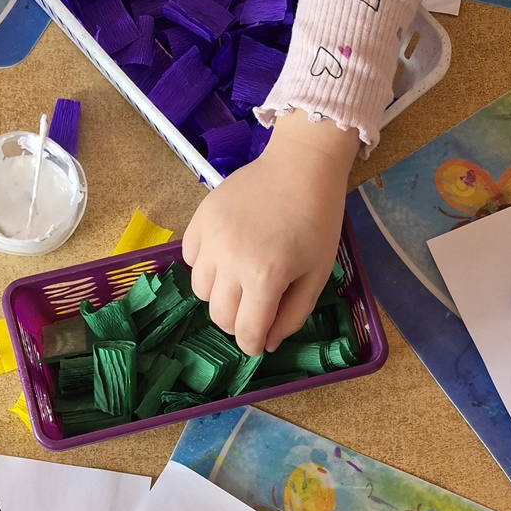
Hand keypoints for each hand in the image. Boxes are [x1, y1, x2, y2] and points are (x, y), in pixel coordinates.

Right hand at [183, 112, 359, 355]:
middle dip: (237, 324)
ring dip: (220, 296)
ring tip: (239, 282)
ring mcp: (211, 240)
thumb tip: (269, 342)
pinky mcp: (199, 220)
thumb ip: (294, 314)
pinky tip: (226, 256)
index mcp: (266, 277)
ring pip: (201, 291)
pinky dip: (205, 267)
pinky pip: (191, 260)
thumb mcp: (317, 273)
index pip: (246, 331)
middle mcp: (231, 261)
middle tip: (254, 312)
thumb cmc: (318, 220)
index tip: (259, 343)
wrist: (300, 166)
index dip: (253, 344)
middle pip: (219, 316)